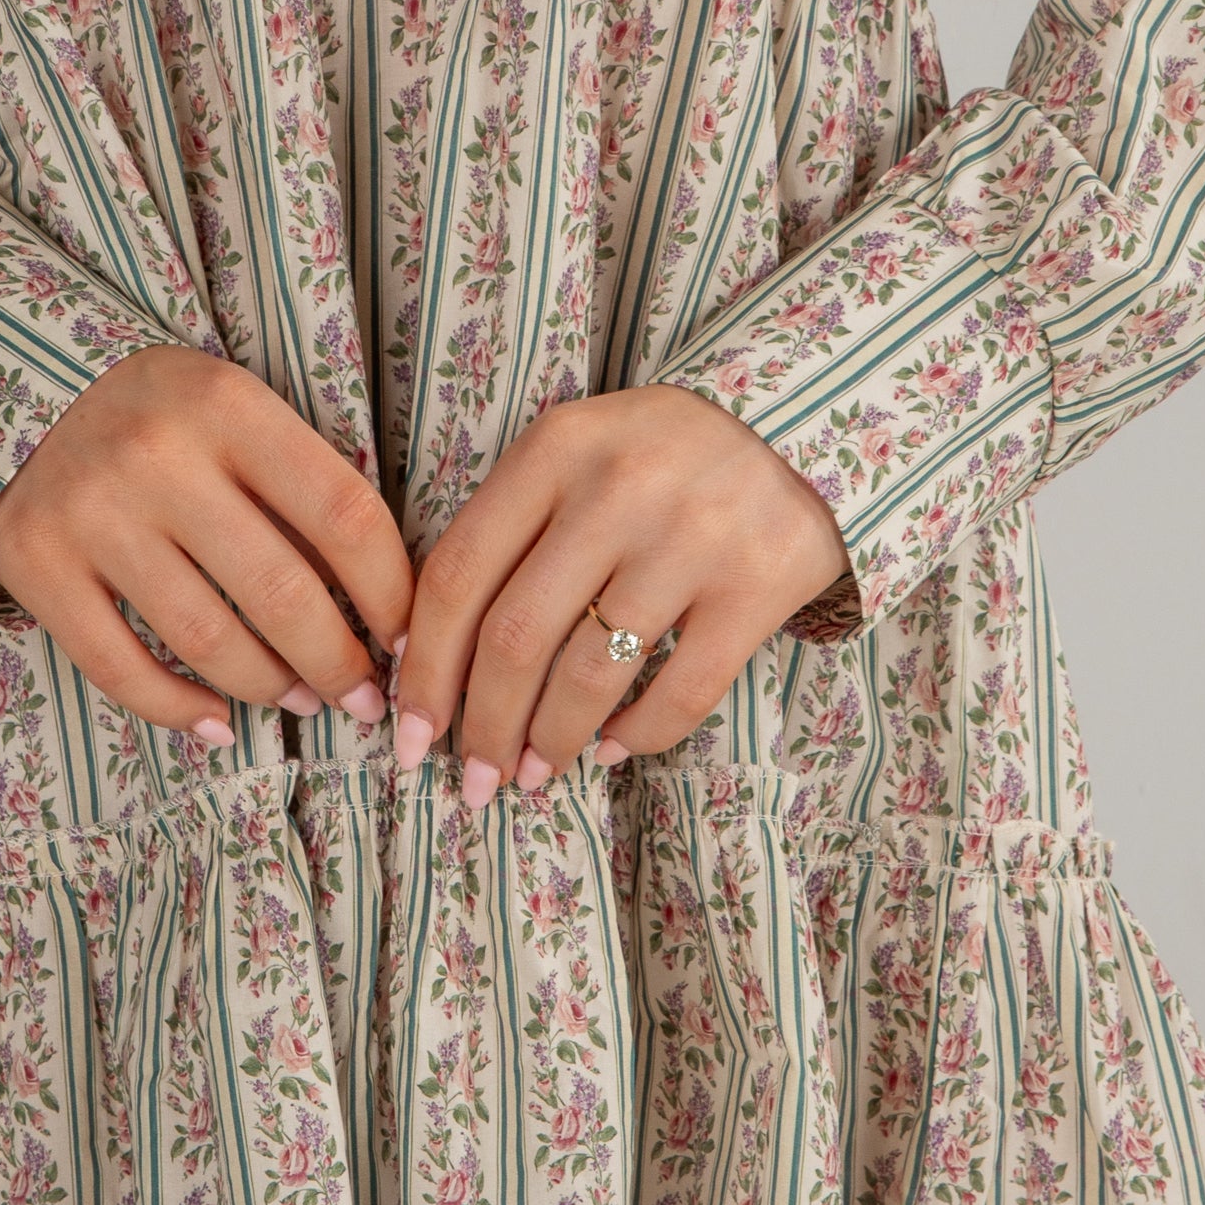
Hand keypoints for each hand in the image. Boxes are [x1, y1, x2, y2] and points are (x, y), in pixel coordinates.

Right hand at [0, 344, 409, 741]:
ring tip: (299, 700)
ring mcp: (90, 513)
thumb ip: (299, 479)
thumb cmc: (163, 412)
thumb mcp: (235, 410)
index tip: (410, 641)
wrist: (24, 389)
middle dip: (338, 663)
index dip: (391, 594)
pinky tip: (215, 722)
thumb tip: (383, 602)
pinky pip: (120, 667)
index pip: (343, 513)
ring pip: (207, 639)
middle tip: (363, 698)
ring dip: (269, 688)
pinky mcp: (35, 562)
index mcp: (227, 405)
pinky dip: (177, 709)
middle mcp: (157, 456)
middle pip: (280, 591)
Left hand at [393, 387, 847, 796]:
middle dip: (483, 726)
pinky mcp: (756, 587)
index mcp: (555, 450)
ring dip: (551, 742)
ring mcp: (692, 539)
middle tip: (476, 779)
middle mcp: (618, 490)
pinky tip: (610, 748)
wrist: (795, 426)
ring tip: (535, 773)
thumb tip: (424, 652)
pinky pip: (681, 693)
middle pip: (515, 636)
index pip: (459, 575)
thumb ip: (507, 528)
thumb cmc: (656, 454)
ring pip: (591, 675)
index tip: (409, 728)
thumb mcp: (575, 454)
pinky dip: (636, 737)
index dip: (425, 666)